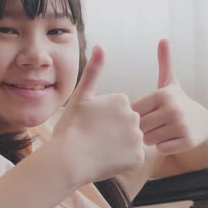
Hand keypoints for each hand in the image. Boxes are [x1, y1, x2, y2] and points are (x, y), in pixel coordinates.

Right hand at [52, 46, 144, 184]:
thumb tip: (100, 46)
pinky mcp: (138, 157)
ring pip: (130, 141)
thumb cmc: (71, 128)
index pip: (118, 109)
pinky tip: (107, 161)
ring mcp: (137, 138)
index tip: (91, 125)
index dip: (103, 118)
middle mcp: (134, 116)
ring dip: (119, 146)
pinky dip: (123, 161)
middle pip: (127, 123)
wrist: (69, 161)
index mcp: (121, 100)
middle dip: (114, 131)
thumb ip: (93, 71)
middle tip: (94, 139)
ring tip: (100, 150)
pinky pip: (133, 158)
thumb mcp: (80, 97)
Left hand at [132, 39, 207, 155]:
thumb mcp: (170, 83)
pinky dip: (163, 147)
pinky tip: (170, 140)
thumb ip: (164, 63)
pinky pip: (161, 149)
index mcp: (163, 94)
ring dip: (152, 139)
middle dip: (144, 129)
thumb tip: (163, 39)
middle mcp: (172, 109)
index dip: (139, 115)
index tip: (148, 113)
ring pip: (149, 140)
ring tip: (162, 132)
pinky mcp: (186, 141)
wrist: (202, 123)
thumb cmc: (177, 102)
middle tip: (155, 125)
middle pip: (140, 127)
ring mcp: (180, 126)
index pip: (135, 111)